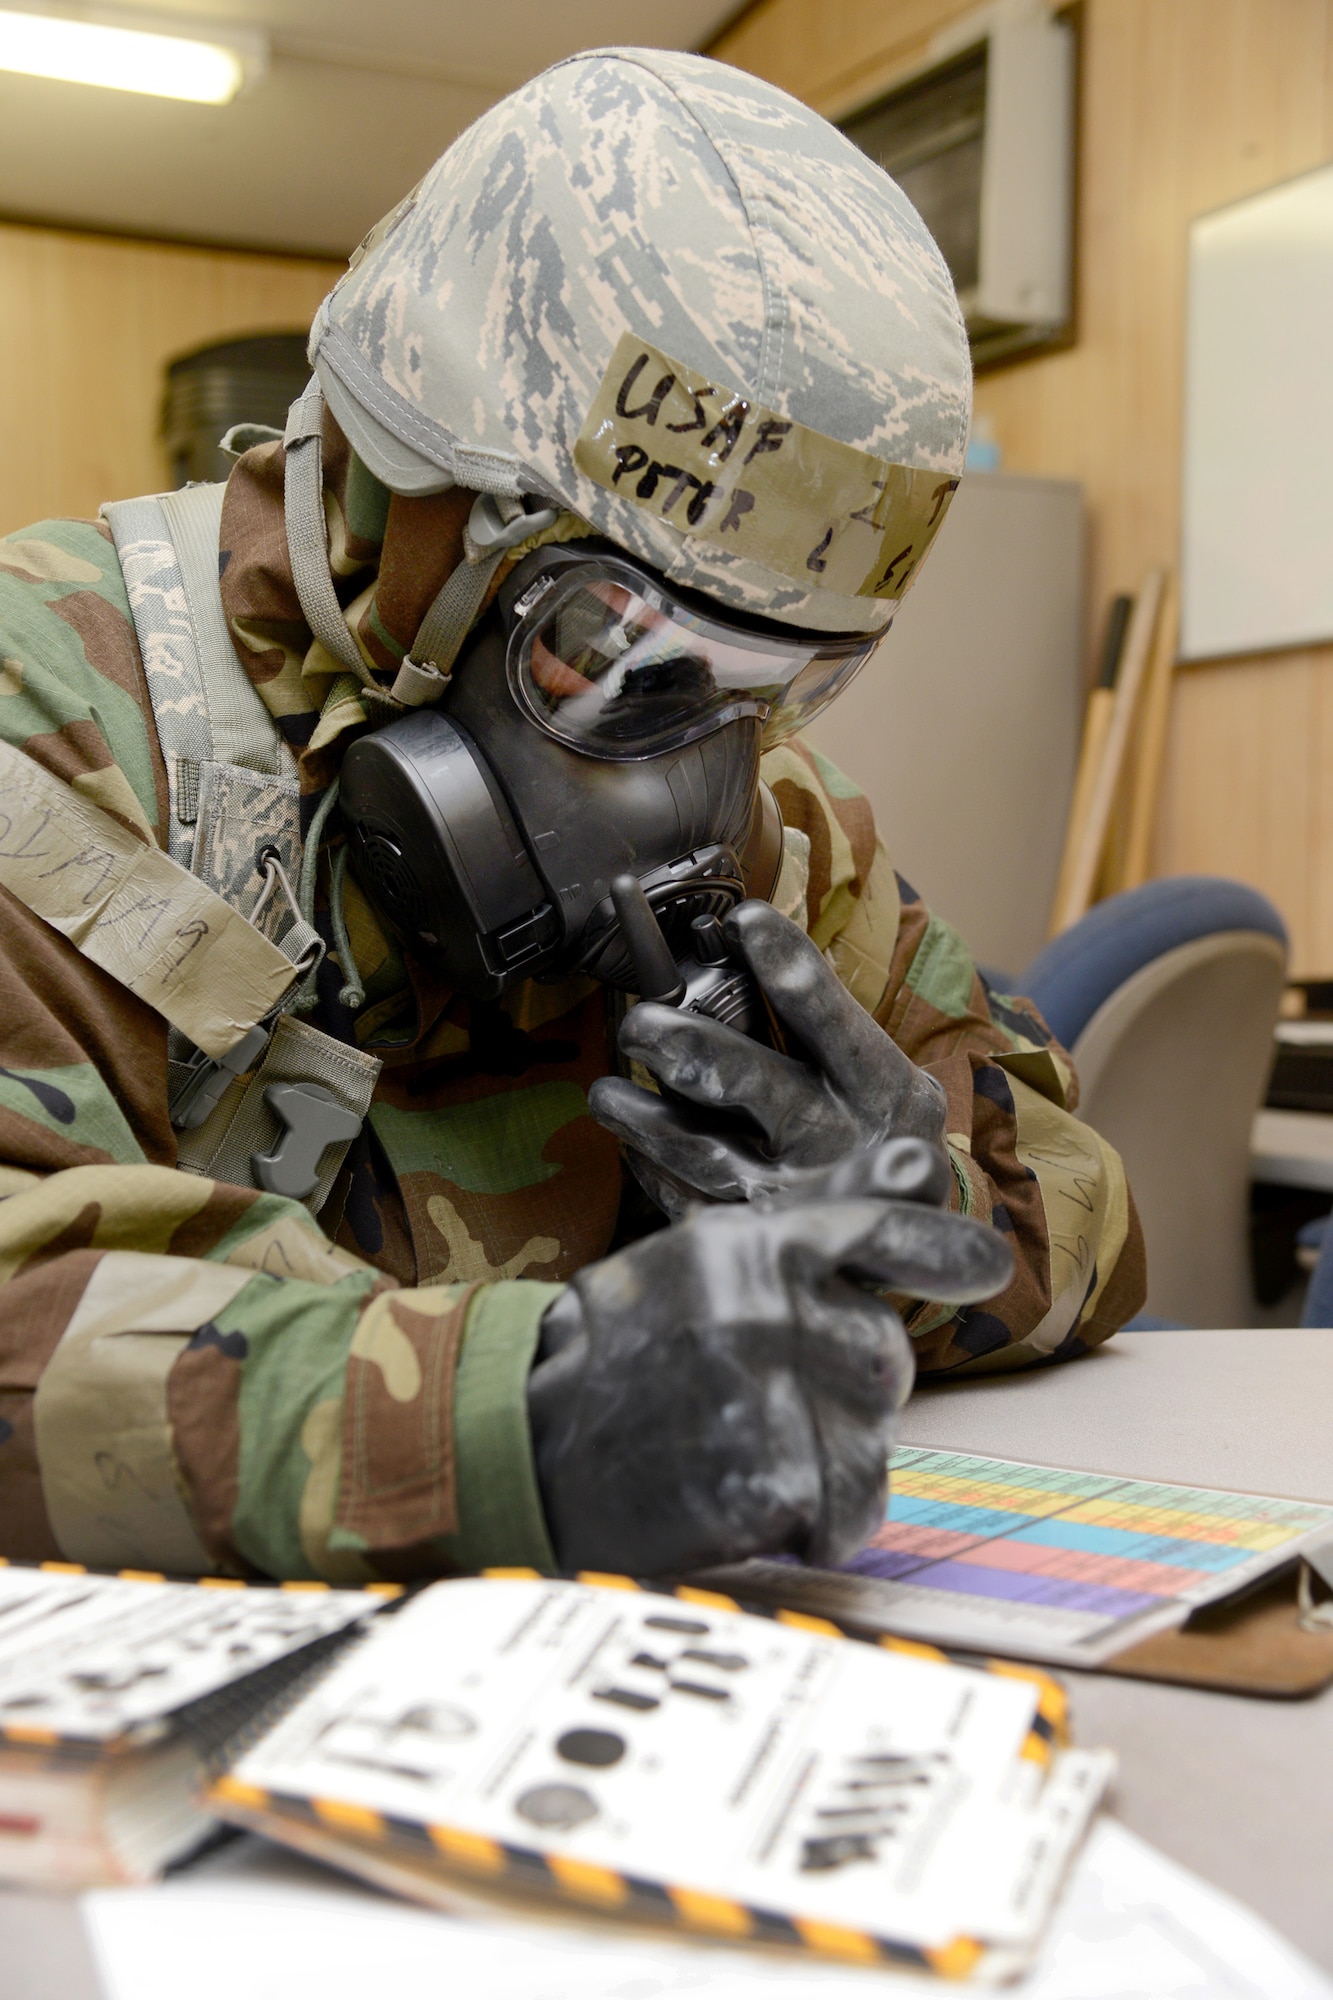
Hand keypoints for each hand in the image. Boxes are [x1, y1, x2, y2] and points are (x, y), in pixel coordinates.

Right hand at [526, 1138, 1011, 1575]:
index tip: (986, 1265)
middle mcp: (775, 1310)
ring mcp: (777, 1398)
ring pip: (871, 1437)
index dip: (943, 1248)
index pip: (882, 1228)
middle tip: (761, 1392)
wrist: (530, 1444)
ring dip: (829, 1450)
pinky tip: (743, 1496)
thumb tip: (921, 1156)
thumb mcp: (711, 1251)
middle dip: (845, 1380)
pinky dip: (810, 1516)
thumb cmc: (631, 1343)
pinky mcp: (776, 1486)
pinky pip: (846, 1510)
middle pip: (883, 1352)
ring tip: (742, 1441)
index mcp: (757, 1244)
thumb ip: (827, 1211)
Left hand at [589, 900, 949, 1217]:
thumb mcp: (878, 1072)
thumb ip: (820, 1024)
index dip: (783, 961)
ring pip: (703, 1149)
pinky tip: (632, 1147)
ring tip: (604, 1093)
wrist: (909, 1234)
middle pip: (749, 1080)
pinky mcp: (765, 1235)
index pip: (823, 1012)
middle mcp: (841, 1137)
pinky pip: (693, 1203)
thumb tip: (735, 942)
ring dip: (643, 1118)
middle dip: (683, 1043)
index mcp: (879, 1083)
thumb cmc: (878, 1128)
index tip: (743, 920)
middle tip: (639, 1024)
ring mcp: (800, 1195)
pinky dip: (655, 1173)